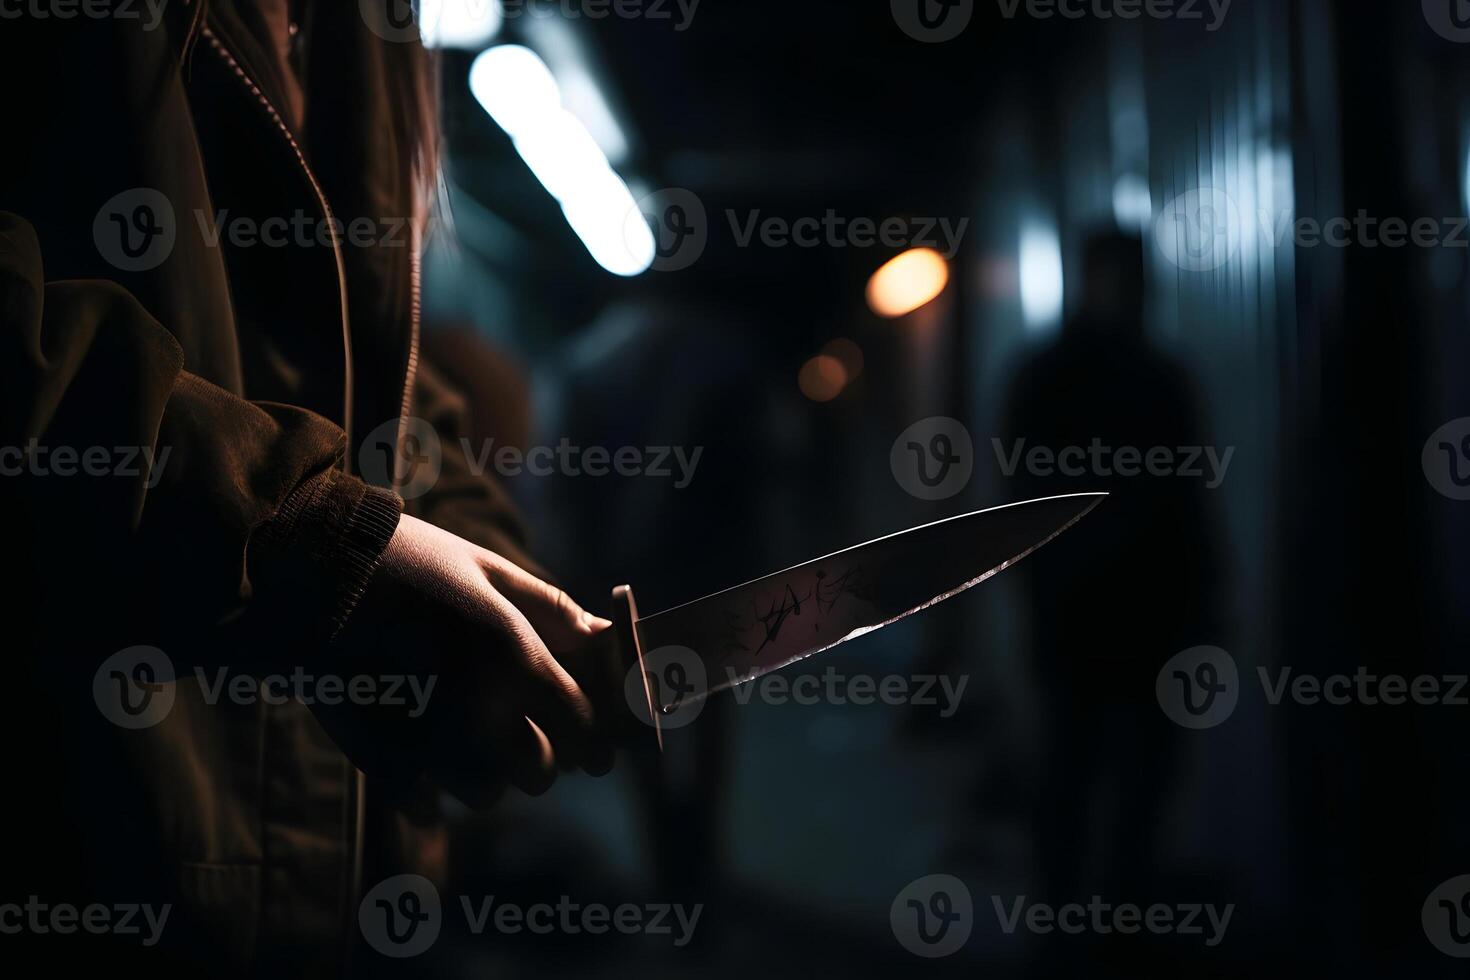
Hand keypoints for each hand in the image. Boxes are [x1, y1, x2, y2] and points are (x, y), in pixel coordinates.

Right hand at [322, 514, 615, 804]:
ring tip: (471, 744)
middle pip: (538, 773)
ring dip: (486, 776)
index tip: (595, 750)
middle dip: (540, 760)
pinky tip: (427, 766)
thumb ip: (552, 609)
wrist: (308, 569)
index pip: (581, 728)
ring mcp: (427, 736)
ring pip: (485, 793)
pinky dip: (431, 792)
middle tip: (527, 739)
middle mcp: (478, 705)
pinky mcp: (379, 756)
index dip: (594, 743)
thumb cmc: (408, 559)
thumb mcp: (487, 569)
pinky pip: (425, 802)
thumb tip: (604, 635)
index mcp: (513, 655)